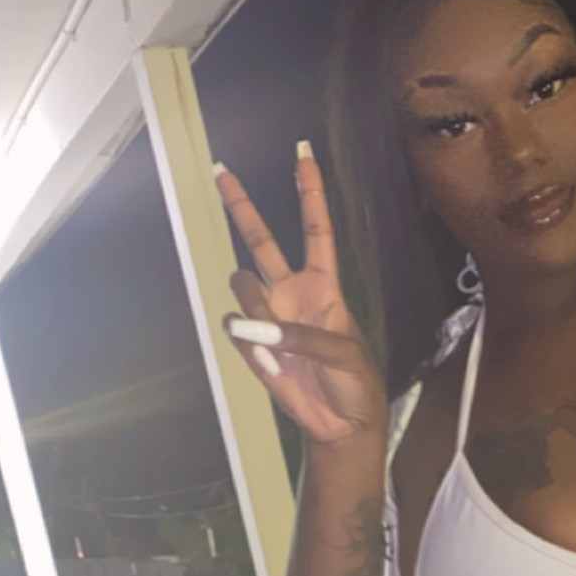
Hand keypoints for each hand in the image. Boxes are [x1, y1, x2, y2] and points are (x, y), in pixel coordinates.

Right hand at [216, 144, 386, 446]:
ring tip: (277, 339)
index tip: (302, 153)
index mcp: (324, 284)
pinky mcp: (249, 344)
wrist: (340, 423)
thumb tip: (256, 329)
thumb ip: (304, 336)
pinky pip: (238, 328)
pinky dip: (253, 346)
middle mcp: (291, 291)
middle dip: (241, 206)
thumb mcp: (345, 352)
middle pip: (261, 239)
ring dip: (256, 307)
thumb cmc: (354, 381)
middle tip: (220, 171)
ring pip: (243, 285)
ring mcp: (267, 315)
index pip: (315, 228)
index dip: (310, 192)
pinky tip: (272, 365)